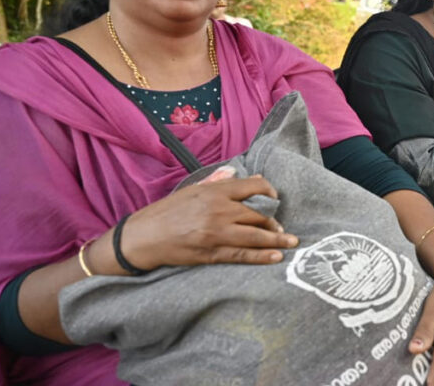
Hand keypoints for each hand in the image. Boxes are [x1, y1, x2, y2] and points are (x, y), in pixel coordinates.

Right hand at [123, 174, 297, 269]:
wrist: (143, 237)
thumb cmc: (168, 212)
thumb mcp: (194, 190)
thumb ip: (222, 183)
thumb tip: (248, 176)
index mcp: (215, 191)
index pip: (254, 186)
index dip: (270, 193)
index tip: (275, 200)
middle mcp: (219, 210)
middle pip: (258, 214)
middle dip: (274, 222)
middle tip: (282, 228)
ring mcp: (216, 233)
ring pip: (255, 236)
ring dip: (276, 240)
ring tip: (291, 242)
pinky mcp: (211, 253)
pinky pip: (242, 255)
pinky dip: (261, 256)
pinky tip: (276, 257)